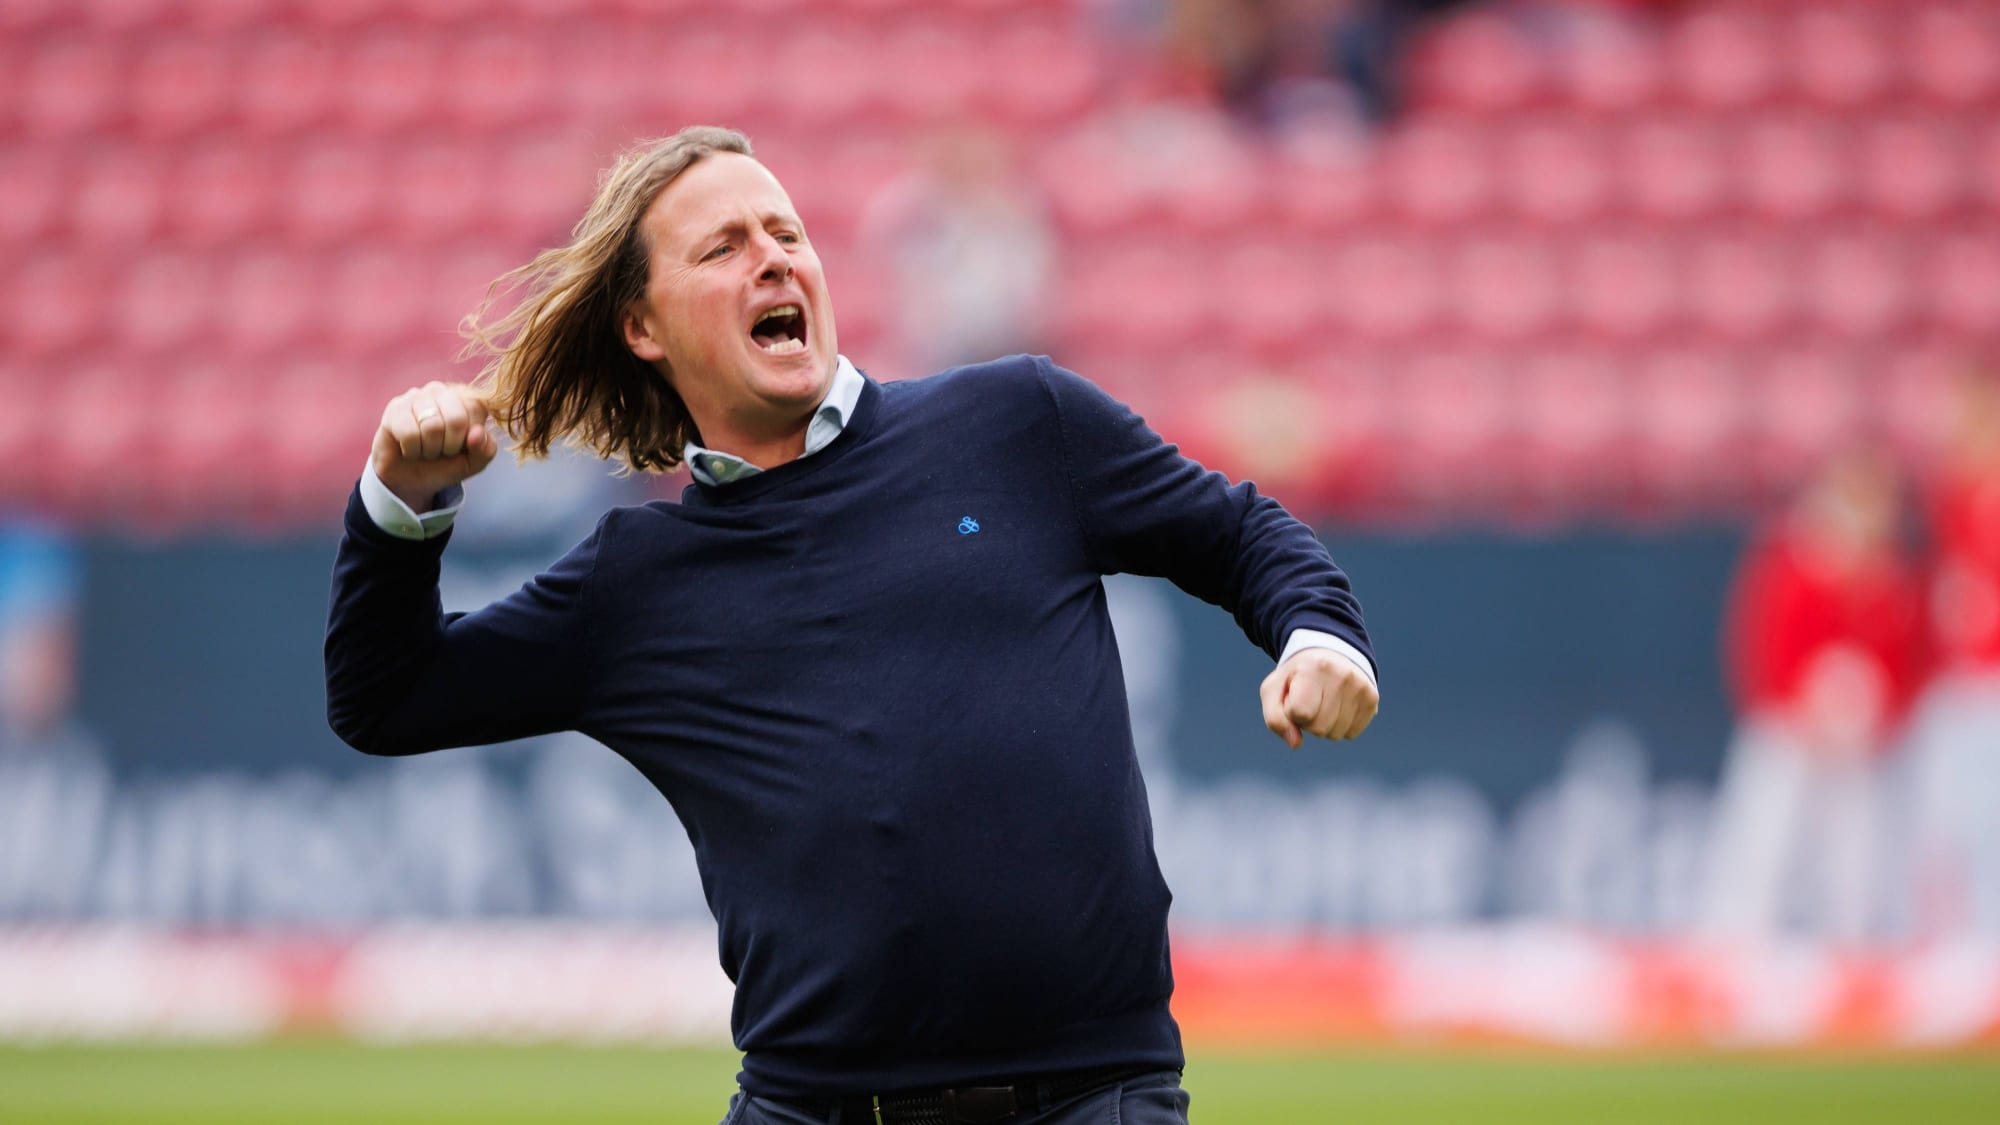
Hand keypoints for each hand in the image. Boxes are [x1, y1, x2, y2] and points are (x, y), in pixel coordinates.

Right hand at [370, 381, 499, 512]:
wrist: (407, 480)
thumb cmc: (444, 465)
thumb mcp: (473, 463)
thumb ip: (485, 449)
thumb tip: (479, 432)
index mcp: (465, 398)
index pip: (477, 409)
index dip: (470, 438)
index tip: (460, 447)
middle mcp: (441, 391)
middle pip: (456, 418)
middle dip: (450, 446)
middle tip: (441, 452)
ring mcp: (416, 396)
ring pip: (432, 425)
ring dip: (430, 450)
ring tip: (425, 450)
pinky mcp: (394, 408)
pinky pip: (409, 433)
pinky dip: (412, 450)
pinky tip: (409, 449)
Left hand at [1260, 648, 1378, 748]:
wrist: (1330, 654)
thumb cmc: (1297, 676)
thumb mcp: (1274, 689)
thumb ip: (1275, 718)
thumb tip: (1296, 744)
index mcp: (1314, 668)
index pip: (1299, 713)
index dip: (1291, 711)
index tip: (1295, 695)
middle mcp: (1342, 676)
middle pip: (1318, 728)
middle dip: (1308, 720)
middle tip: (1310, 699)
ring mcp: (1360, 687)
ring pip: (1335, 734)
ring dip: (1324, 725)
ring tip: (1324, 702)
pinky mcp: (1372, 698)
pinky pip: (1351, 733)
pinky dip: (1340, 726)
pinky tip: (1338, 706)